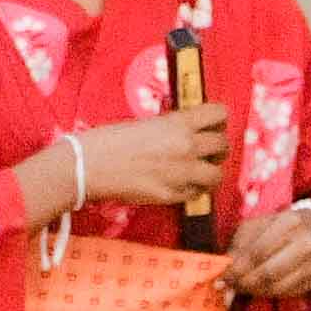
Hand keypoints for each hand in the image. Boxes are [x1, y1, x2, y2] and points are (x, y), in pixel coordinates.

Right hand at [33, 105, 235, 222]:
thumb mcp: (144, 123)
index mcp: (178, 123)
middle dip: (217, 147)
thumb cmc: (107, 139)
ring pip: (217, 175)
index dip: (218, 119)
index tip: (212, 123)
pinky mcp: (172, 196)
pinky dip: (193, 190)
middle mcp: (187, 148)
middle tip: (206, 149)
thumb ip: (170, 127)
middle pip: (223, 145)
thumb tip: (185, 130)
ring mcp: (182, 175)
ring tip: (198, 171)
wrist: (87, 167)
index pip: (219, 114)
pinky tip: (180, 185)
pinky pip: (196, 194)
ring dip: (210, 171)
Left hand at [217, 200, 310, 302]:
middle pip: (269, 271)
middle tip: (229, 287)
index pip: (259, 251)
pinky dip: (267, 294)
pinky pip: (286, 293)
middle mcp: (305, 243)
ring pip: (277, 286)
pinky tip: (257, 289)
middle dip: (244, 282)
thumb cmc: (280, 227)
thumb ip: (241, 245)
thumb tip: (225, 269)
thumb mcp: (259, 225)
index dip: (238, 268)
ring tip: (240, 288)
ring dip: (254, 290)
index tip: (222, 277)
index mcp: (289, 223)